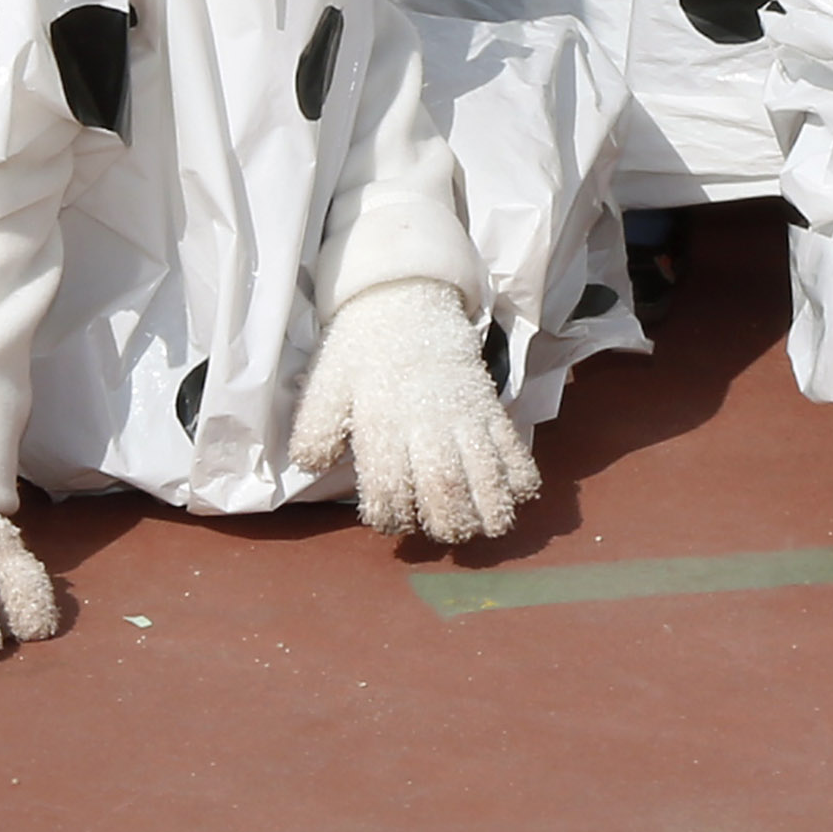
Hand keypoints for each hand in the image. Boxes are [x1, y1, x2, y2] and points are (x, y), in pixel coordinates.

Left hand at [283, 276, 539, 542]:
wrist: (406, 300)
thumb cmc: (363, 351)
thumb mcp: (327, 386)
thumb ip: (315, 431)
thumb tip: (312, 467)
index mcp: (381, 424)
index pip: (388, 490)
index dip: (390, 518)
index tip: (391, 519)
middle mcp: (426, 425)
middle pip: (444, 489)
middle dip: (446, 523)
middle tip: (444, 532)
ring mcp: (464, 416)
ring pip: (485, 475)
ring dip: (488, 511)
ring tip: (482, 525)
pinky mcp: (491, 408)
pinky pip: (515, 449)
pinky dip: (520, 478)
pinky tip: (512, 493)